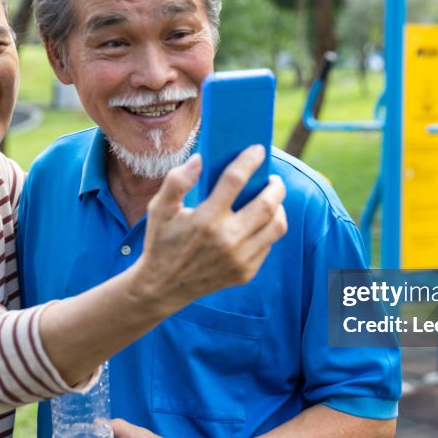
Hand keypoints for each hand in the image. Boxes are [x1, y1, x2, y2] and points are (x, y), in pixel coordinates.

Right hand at [135, 145, 287, 309]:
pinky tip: (259, 221)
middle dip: (276, 186)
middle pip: (268, 204)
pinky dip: (268, 229)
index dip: (250, 160)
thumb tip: (200, 159)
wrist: (162, 287)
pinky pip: (268, 244)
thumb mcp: (159, 209)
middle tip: (272, 178)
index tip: (257, 150)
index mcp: (206, 220)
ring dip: (278, 208)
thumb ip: (177, 181)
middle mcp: (227, 240)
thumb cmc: (162, 241)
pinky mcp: (245, 272)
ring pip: (276, 226)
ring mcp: (239, 259)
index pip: (235, 180)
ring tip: (271, 199)